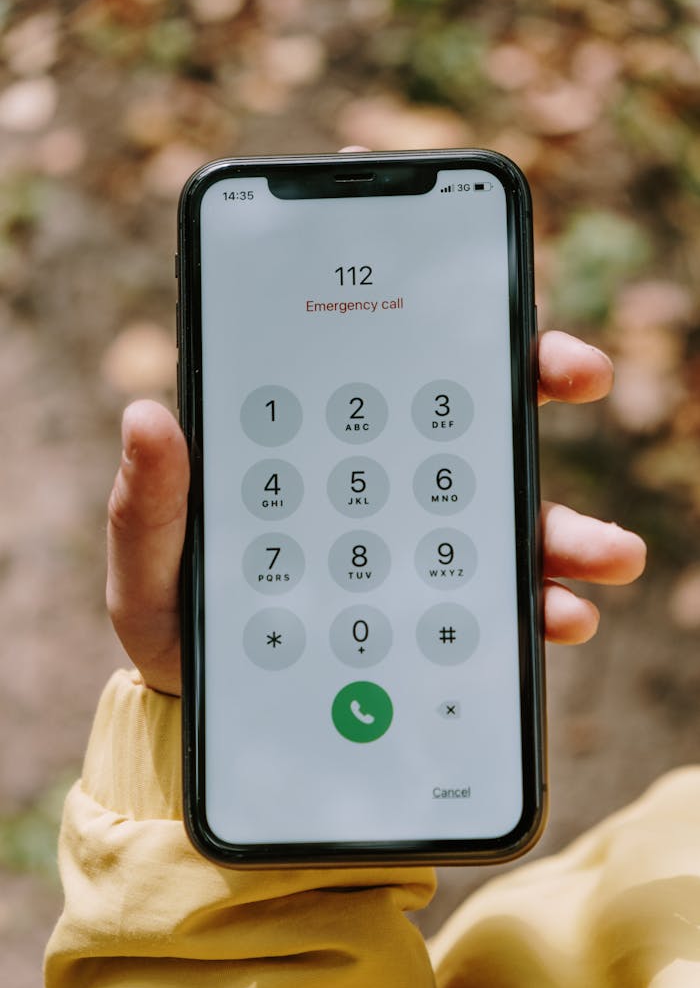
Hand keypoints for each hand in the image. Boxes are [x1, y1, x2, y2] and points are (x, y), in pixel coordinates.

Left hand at [106, 330, 645, 695]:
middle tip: (580, 372)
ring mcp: (412, 551)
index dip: (429, 316)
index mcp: (311, 451)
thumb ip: (151, 501)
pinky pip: (497, 605)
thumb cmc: (171, 613)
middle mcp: (376, 488)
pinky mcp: (433, 615)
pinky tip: (559, 618)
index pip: (377, 368)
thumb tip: (147, 418)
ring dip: (565, 525)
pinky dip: (539, 608)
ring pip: (503, 516)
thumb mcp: (146, 557)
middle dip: (532, 387)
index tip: (483, 282)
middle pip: (464, 422)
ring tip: (604, 552)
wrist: (201, 704)